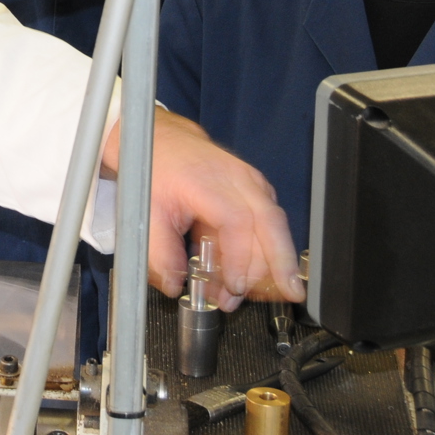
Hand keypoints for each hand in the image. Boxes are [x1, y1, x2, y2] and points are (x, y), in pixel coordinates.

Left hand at [100, 109, 301, 310]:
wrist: (162, 140)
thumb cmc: (156, 169)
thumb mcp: (147, 212)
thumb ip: (160, 252)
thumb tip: (176, 285)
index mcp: (208, 181)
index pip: (237, 222)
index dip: (241, 258)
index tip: (235, 286)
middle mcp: (237, 178)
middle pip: (271, 221)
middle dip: (282, 262)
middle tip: (287, 294)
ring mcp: (250, 182)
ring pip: (274, 224)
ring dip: (271, 262)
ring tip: (251, 293)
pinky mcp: (255, 190)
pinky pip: (269, 223)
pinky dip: (265, 250)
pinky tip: (252, 274)